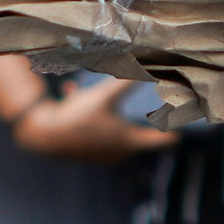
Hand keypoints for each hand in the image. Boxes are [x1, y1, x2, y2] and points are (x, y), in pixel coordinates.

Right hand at [17, 74, 174, 164]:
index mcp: (128, 141)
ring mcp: (101, 155)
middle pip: (137, 137)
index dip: (170, 133)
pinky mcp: (85, 151)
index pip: (158, 140)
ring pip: (113, 131)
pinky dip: (89, 115)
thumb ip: (127, 82)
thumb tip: (148, 68)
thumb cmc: (77, 116)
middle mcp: (117, 152)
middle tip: (151, 115)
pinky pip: (94, 131)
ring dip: (109, 115)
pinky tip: (72, 93)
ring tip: (96, 98)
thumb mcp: (105, 95)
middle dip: (141, 122)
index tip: (181, 134)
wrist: (43, 134)